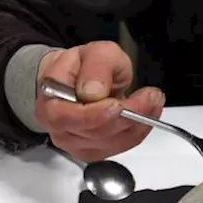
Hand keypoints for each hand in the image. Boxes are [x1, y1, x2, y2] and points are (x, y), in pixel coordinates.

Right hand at [34, 41, 164, 161]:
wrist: (78, 78)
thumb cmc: (83, 66)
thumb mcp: (94, 52)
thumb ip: (96, 66)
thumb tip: (93, 91)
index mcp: (50, 102)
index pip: (66, 117)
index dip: (94, 114)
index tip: (118, 104)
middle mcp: (59, 128)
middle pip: (94, 132)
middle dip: (127, 116)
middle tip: (150, 96)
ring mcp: (76, 143)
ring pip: (112, 142)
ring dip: (139, 123)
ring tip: (153, 100)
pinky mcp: (94, 150)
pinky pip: (120, 146)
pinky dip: (138, 131)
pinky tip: (147, 114)